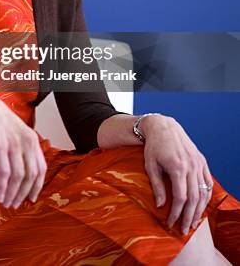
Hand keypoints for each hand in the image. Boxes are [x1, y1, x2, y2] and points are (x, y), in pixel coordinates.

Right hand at [0, 83, 47, 208]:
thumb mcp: (14, 131)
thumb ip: (20, 146)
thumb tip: (21, 165)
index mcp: (32, 138)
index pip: (42, 168)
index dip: (38, 185)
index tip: (32, 197)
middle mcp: (26, 142)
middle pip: (31, 175)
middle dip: (24, 193)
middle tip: (16, 204)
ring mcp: (14, 144)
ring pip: (19, 177)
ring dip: (13, 193)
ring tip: (6, 202)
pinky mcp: (0, 146)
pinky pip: (4, 173)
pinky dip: (3, 188)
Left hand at [140, 114, 212, 234]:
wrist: (163, 127)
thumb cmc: (153, 146)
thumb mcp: (150, 165)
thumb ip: (156, 186)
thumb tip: (161, 206)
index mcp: (177, 167)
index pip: (180, 198)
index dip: (176, 213)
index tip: (170, 223)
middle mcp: (191, 166)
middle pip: (194, 198)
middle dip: (188, 217)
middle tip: (183, 230)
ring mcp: (198, 163)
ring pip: (203, 192)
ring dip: (199, 210)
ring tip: (193, 223)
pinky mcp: (202, 161)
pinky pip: (208, 182)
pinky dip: (206, 196)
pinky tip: (201, 207)